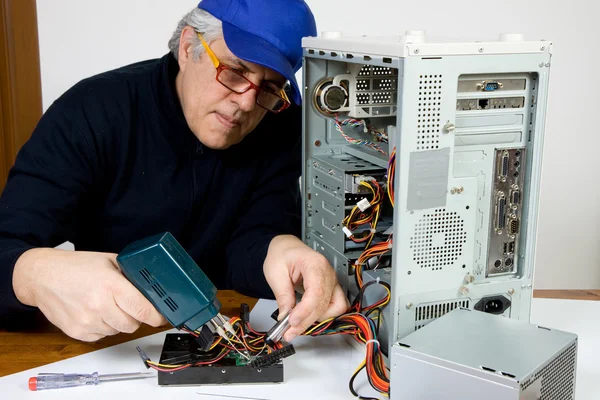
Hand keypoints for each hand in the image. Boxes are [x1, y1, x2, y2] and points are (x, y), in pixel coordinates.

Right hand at [12, 248, 166, 340]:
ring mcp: (87, 321)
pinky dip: (104, 327)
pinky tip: (96, 312)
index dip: (157, 316)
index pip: (143, 310)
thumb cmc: (75, 267)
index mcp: (111, 285)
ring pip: (118, 331)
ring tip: (108, 304)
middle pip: (133, 324)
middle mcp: (99, 305)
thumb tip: (151, 287)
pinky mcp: (77, 332)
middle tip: (130, 305)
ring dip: (119, 322)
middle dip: (137, 316)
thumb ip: (130, 275)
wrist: (42, 276)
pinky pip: (102, 337)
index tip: (162, 317)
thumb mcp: (109, 261)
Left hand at [263, 235, 348, 341]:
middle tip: (288, 332)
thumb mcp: (275, 272)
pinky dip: (325, 315)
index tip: (291, 322)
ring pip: (334, 308)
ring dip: (316, 320)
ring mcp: (332, 281)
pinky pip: (337, 306)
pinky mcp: (331, 289)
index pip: (316, 292)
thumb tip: (286, 317)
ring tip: (298, 325)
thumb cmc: (282, 254)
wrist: (287, 248)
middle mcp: (328, 273)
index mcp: (315, 264)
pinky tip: (310, 318)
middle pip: (323, 304)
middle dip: (305, 321)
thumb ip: (282, 295)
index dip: (305, 311)